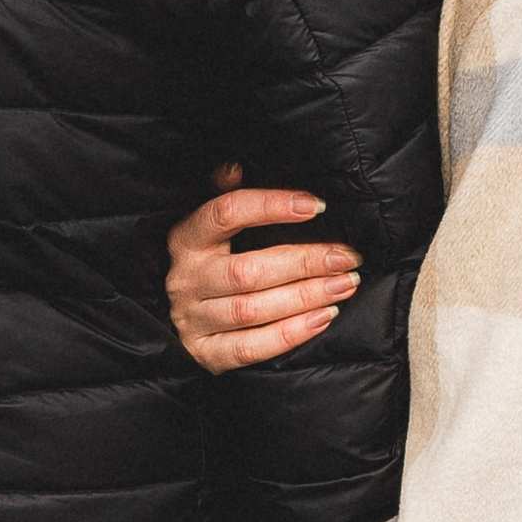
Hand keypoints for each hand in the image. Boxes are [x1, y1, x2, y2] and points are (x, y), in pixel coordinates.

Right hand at [168, 165, 360, 374]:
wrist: (175, 326)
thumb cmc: (209, 266)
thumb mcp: (210, 229)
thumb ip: (225, 196)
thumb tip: (234, 167)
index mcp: (187, 239)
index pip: (226, 214)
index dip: (271, 206)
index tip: (315, 205)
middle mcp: (186, 279)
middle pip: (247, 270)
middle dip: (304, 263)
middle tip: (345, 257)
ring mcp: (193, 319)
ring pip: (252, 309)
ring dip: (305, 297)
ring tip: (344, 285)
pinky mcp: (206, 353)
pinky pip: (251, 347)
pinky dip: (290, 333)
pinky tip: (323, 317)